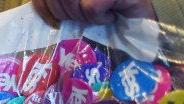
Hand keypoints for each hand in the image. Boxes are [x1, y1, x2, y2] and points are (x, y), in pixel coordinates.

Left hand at [32, 0, 155, 25]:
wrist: (144, 20)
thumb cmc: (109, 12)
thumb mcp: (76, 7)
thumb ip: (55, 2)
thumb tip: (40, 9)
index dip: (44, 5)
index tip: (54, 20)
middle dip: (66, 14)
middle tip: (86, 17)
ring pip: (71, 1)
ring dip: (83, 17)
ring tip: (98, 16)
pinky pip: (91, 7)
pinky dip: (99, 17)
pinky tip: (111, 14)